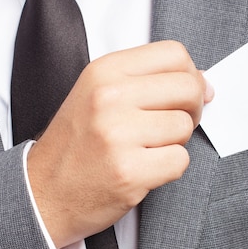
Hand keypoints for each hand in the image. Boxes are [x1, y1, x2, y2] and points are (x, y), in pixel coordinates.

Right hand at [27, 41, 213, 248]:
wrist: (43, 193)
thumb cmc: (76, 146)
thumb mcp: (98, 95)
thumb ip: (146, 82)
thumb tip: (205, 83)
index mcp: (104, 71)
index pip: (174, 54)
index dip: (190, 76)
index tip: (185, 95)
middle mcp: (110, 98)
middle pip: (188, 88)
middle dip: (192, 109)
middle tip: (173, 125)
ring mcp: (118, 135)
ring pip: (184, 127)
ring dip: (175, 143)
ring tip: (146, 150)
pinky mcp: (129, 172)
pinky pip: (180, 161)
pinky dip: (169, 169)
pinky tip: (144, 169)